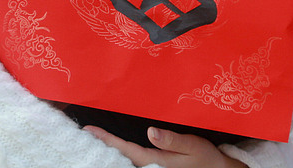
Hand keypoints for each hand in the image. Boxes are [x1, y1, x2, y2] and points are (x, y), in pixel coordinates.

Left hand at [84, 126, 245, 167]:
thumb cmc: (206, 159)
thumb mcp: (192, 145)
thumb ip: (171, 140)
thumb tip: (150, 131)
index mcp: (155, 162)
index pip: (125, 149)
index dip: (106, 139)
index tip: (89, 129)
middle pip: (121, 157)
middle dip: (104, 144)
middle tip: (87, 132)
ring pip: (127, 160)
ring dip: (112, 148)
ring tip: (97, 137)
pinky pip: (135, 161)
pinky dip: (124, 153)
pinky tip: (119, 148)